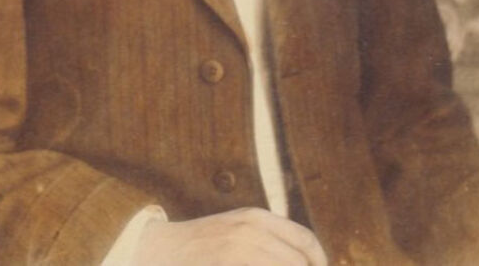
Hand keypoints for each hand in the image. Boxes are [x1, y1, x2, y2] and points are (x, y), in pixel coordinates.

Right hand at [133, 207, 326, 265]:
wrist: (159, 248)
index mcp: (258, 218)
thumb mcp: (238, 232)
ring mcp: (238, 248)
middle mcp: (252, 229)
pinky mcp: (226, 260)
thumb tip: (306, 260)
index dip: (319, 261)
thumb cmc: (204, 246)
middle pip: (298, 262)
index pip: (306, 241)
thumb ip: (268, 240)